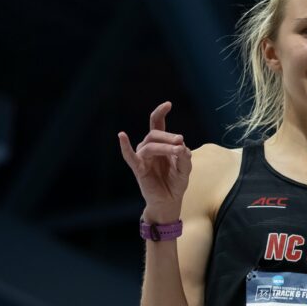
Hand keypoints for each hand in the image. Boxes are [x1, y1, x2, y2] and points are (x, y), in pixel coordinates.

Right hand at [117, 101, 191, 221]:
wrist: (169, 201)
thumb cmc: (176, 183)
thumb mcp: (185, 170)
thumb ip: (185, 159)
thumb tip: (183, 148)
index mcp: (161, 145)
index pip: (157, 125)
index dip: (160, 113)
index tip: (168, 104)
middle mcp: (150, 149)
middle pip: (155, 134)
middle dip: (169, 136)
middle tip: (181, 141)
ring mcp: (143, 158)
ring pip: (150, 145)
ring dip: (165, 146)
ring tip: (178, 150)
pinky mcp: (138, 168)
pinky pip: (129, 156)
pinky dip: (125, 146)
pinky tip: (122, 136)